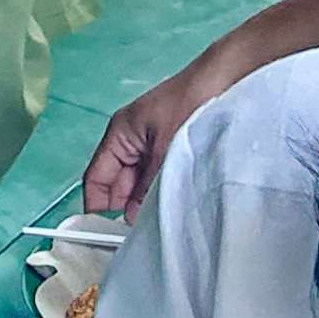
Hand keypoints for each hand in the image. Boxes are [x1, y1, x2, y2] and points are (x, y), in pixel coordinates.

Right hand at [84, 55, 239, 220]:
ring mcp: (149, 145)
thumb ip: (147, 185)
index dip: (95, 206)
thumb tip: (131, 217)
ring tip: (153, 226)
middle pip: (115, 183)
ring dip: (141, 201)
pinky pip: (154, 177)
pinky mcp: (167, 149)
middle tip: (134, 237)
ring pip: (136, 182)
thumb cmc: (188, 105)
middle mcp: (130, 141)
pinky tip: (168, 207)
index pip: (96, 177)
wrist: (222, 80)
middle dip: (122, 208)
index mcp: (119, 134)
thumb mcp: (165, 151)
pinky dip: (157, 192)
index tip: (101, 234)